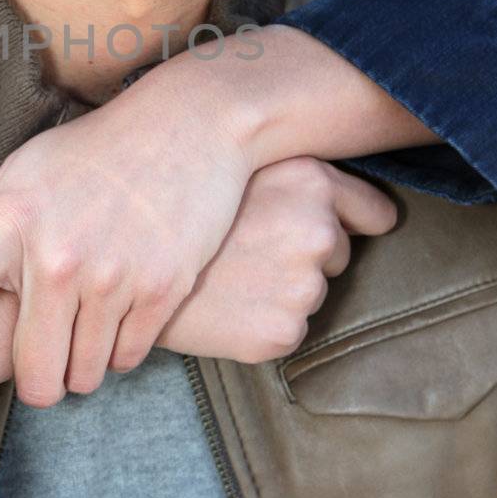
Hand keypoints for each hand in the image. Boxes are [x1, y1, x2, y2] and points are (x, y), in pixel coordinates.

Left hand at [0, 28, 422, 424]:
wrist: (190, 124)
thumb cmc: (96, 152)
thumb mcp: (23, 171)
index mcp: (9, 220)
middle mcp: (56, 254)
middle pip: (32, 373)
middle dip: (38, 380)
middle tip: (45, 353)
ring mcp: (112, 275)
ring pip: (82, 377)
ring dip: (82, 364)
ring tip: (91, 315)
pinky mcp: (162, 289)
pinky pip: (126, 361)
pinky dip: (121, 349)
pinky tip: (125, 306)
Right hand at [157, 157, 396, 360]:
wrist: (122, 262)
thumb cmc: (176, 206)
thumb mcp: (237, 165)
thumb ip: (293, 170)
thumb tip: (346, 195)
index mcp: (311, 182)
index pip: (374, 213)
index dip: (354, 220)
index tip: (339, 226)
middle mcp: (317, 232)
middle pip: (336, 254)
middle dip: (302, 254)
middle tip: (247, 247)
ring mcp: (302, 286)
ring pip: (311, 292)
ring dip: (281, 288)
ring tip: (230, 274)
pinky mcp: (283, 331)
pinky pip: (289, 327)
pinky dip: (262, 322)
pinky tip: (227, 304)